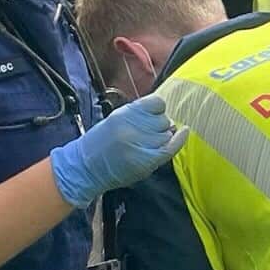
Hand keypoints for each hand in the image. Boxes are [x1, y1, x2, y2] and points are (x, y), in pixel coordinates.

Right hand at [49, 91, 188, 208]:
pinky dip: (179, 140)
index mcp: (125, 113)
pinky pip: (169, 147)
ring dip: (163, 138)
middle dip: (160, 127)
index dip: (159, 110)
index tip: (155, 116)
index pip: (157, 102)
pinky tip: (185, 132)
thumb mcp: (116, 120)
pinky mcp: (144, 160)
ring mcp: (139, 143)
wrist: (84, 167)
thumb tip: (164, 115)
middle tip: (147, 137)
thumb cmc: (100, 145)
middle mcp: (133, 125)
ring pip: (166, 134)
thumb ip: (138, 115)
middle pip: (163, 120)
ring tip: (149, 146)